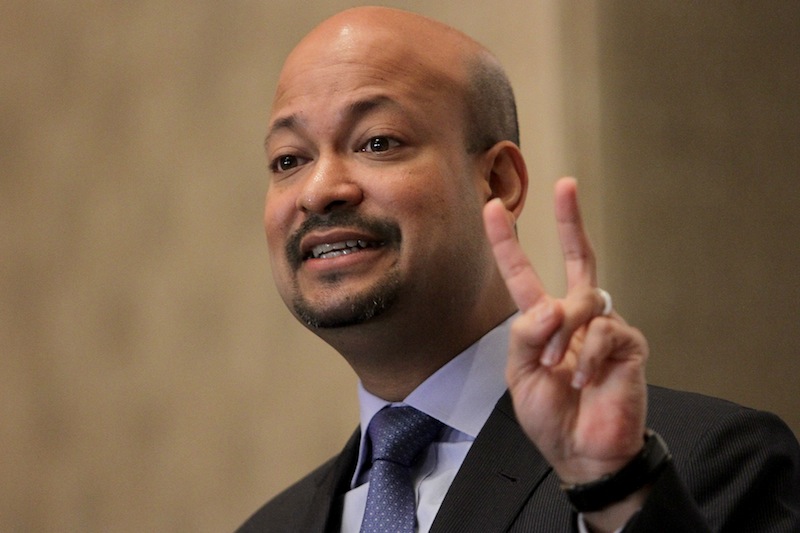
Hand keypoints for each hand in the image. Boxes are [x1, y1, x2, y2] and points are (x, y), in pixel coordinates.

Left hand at [483, 177, 647, 485]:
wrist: (582, 452)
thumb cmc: (550, 415)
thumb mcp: (521, 375)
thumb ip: (526, 336)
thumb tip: (551, 307)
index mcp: (544, 322)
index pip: (524, 274)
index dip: (508, 243)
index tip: (494, 208)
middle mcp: (576, 318)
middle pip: (579, 258)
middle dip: (572, 221)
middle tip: (566, 185)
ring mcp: (604, 329)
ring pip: (584, 300)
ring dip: (564, 333)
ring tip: (556, 365)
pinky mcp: (628, 345)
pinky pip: (606, 331)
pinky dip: (588, 356)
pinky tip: (584, 379)